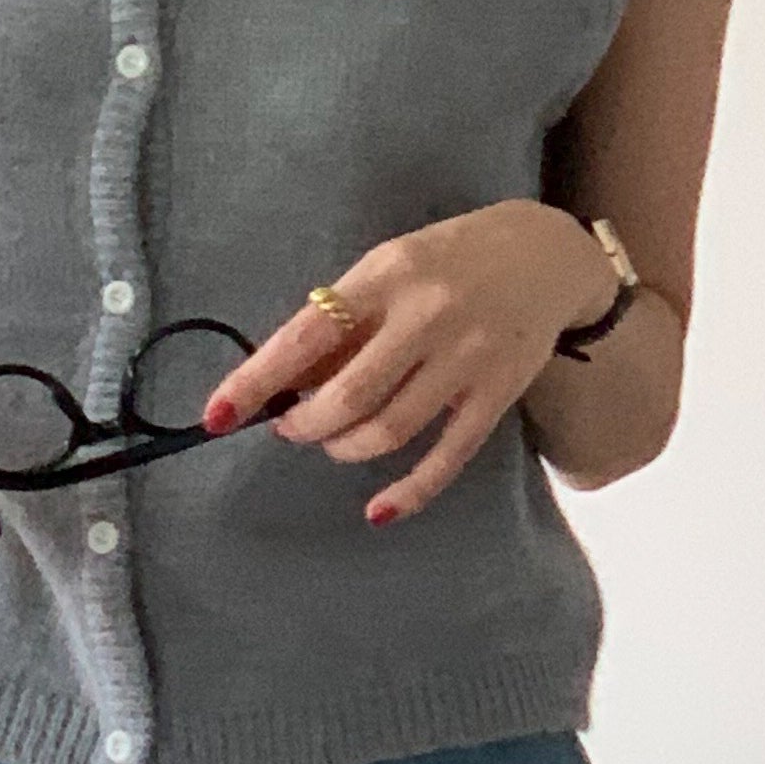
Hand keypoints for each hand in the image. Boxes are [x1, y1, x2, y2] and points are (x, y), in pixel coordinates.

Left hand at [203, 204, 621, 523]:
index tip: (216, 415)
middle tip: (292, 426)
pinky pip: (445, 458)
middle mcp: (427, 316)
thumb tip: (284, 382)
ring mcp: (466, 358)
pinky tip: (378, 511)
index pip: (306, 336)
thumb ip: (343, 320)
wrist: (548, 253)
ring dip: (345, 449)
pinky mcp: (496, 395)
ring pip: (388, 431)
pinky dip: (408, 493)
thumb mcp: (390, 267)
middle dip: (304, 424)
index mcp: (387, 276)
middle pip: (346, 397)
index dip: (257, 380)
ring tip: (335, 442)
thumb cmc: (449, 261)